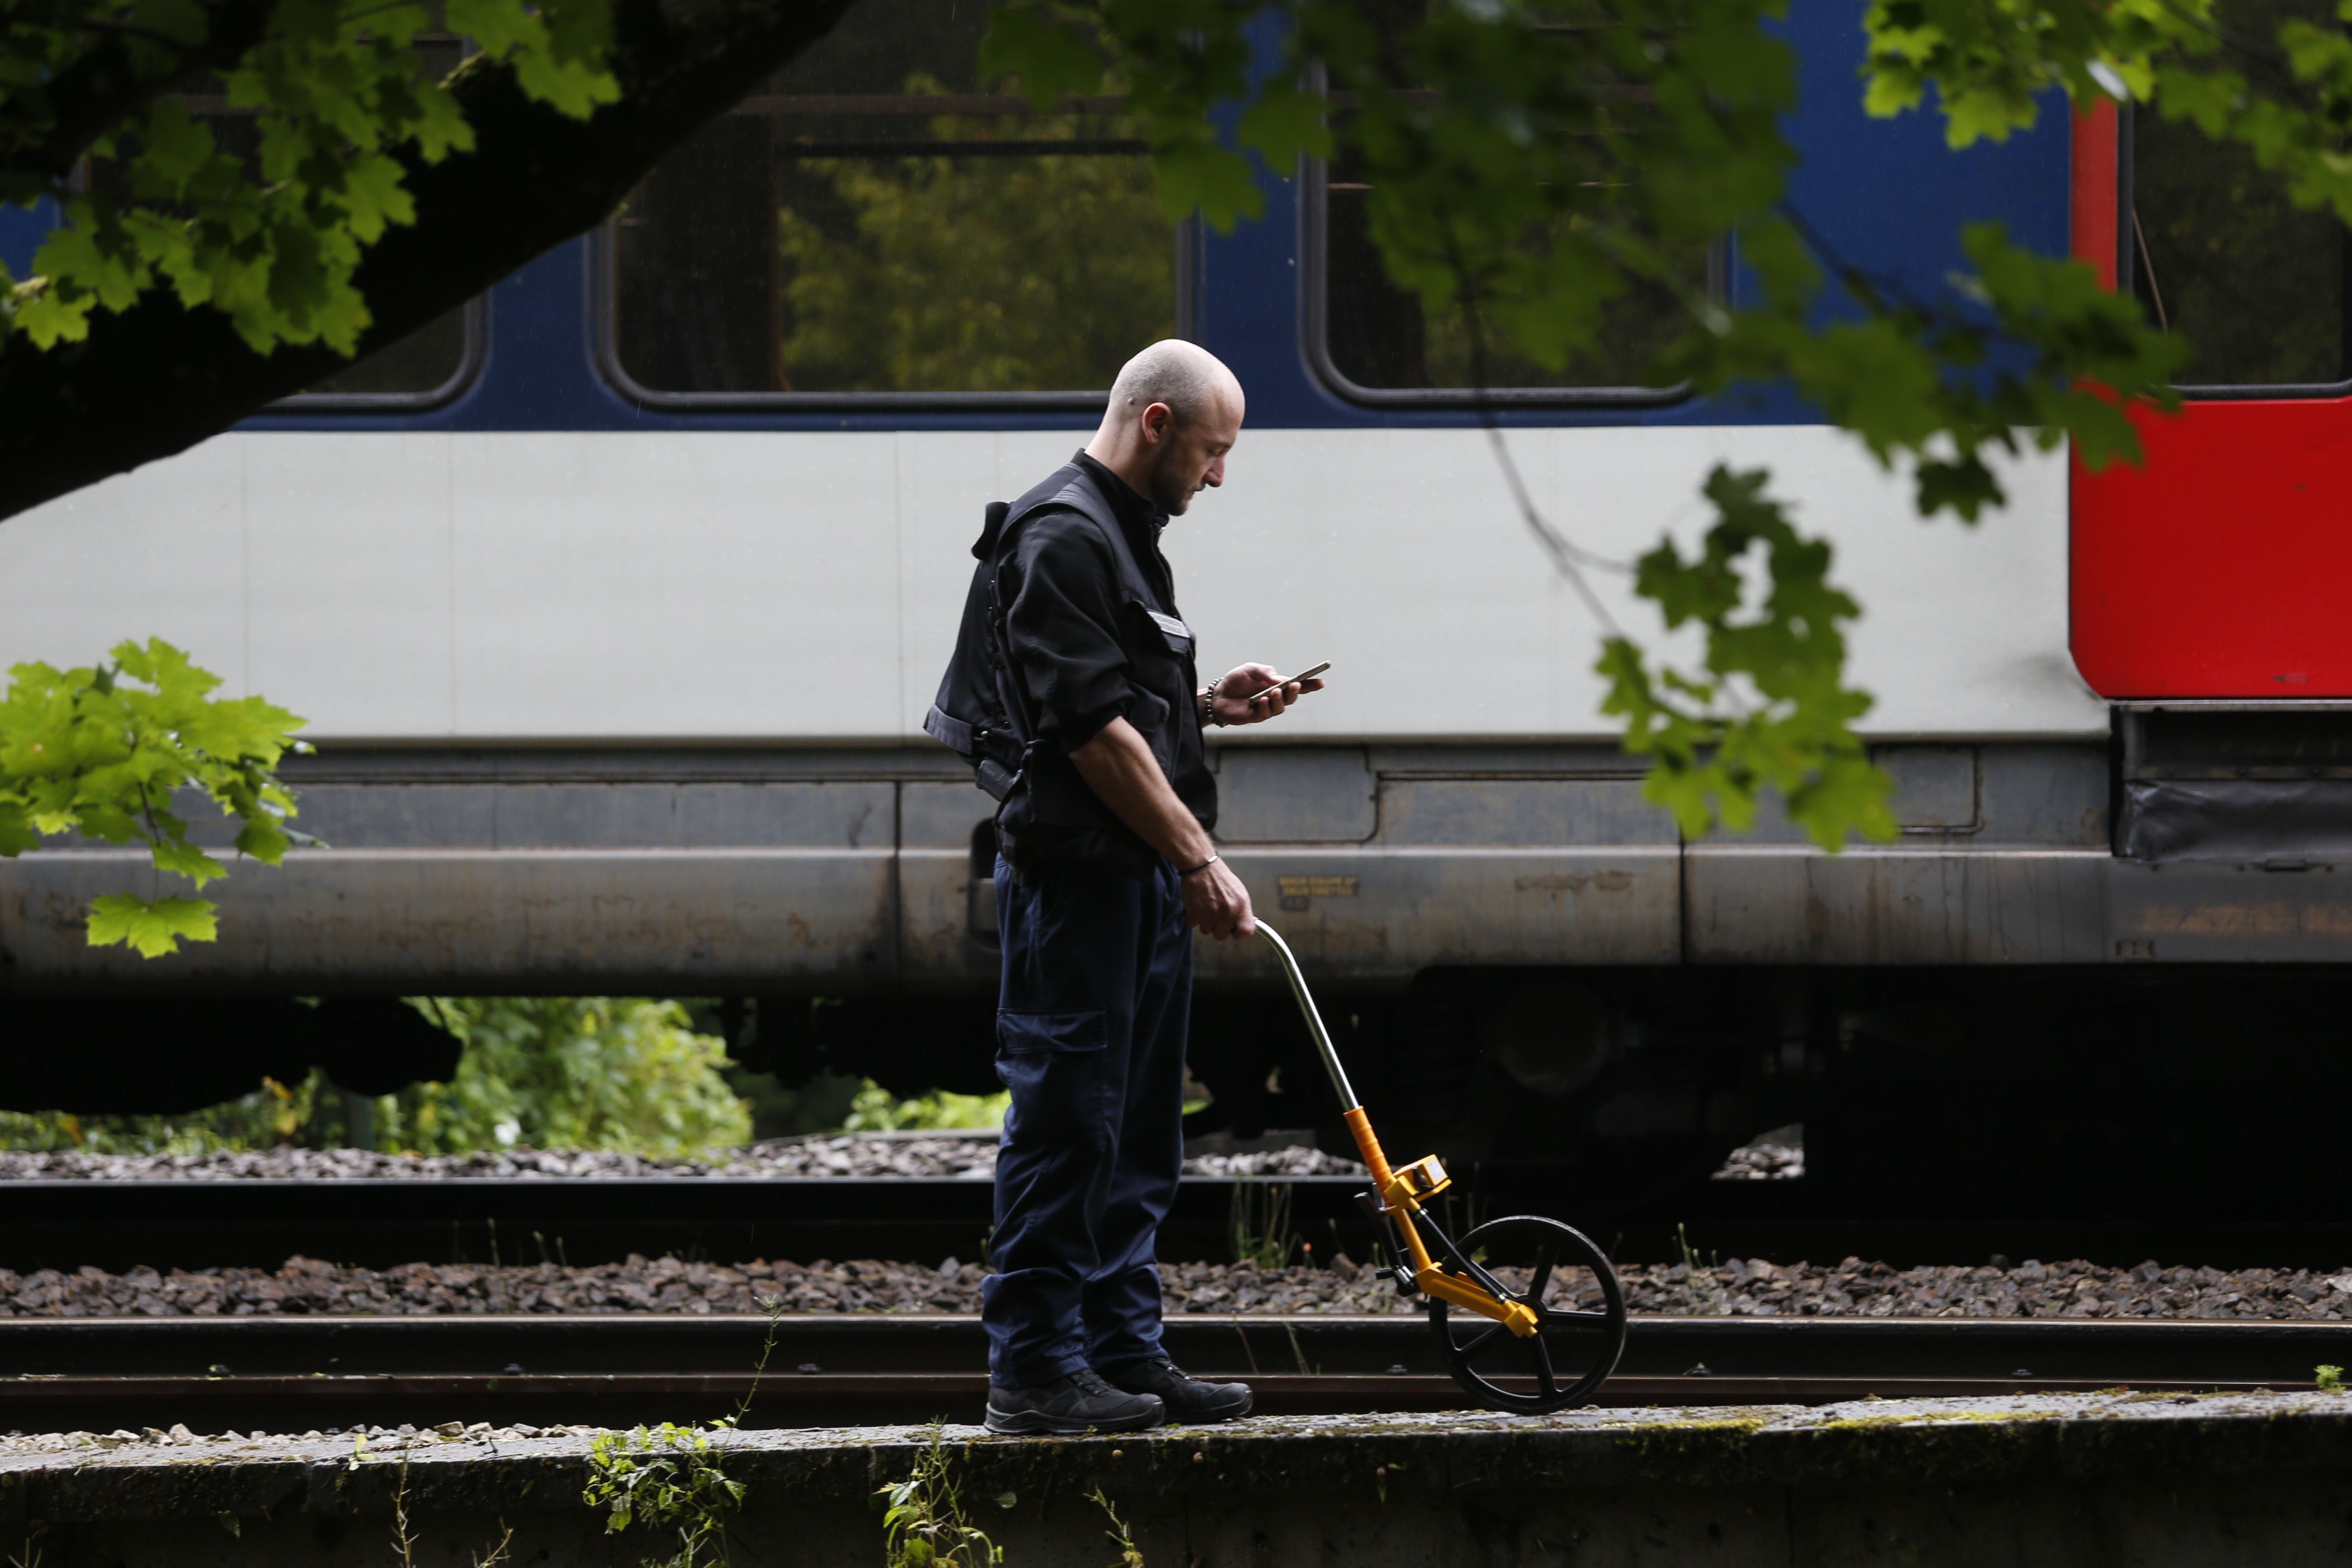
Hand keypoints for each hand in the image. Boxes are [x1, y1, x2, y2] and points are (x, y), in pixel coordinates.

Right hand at [1180, 857, 1255, 939]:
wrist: (1201, 865)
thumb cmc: (1220, 878)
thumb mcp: (1239, 892)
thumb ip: (1242, 911)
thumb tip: (1245, 926)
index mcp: (1241, 905)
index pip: (1246, 931)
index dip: (1239, 934)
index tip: (1234, 931)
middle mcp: (1227, 911)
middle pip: (1222, 936)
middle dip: (1217, 928)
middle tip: (1215, 915)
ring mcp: (1210, 913)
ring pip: (1206, 931)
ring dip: (1204, 922)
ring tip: (1205, 907)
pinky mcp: (1194, 912)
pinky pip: (1193, 925)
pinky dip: (1193, 917)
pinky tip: (1197, 905)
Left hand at [1210, 663, 1324, 726]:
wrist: (1218, 694)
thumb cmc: (1236, 681)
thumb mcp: (1250, 669)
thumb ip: (1266, 672)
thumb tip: (1281, 679)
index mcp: (1276, 684)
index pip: (1297, 686)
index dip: (1310, 685)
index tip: (1321, 682)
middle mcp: (1274, 697)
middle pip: (1291, 697)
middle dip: (1295, 692)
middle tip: (1294, 685)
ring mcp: (1266, 708)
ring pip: (1281, 707)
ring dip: (1279, 699)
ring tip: (1274, 691)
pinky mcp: (1256, 717)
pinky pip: (1266, 713)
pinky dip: (1266, 706)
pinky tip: (1262, 700)